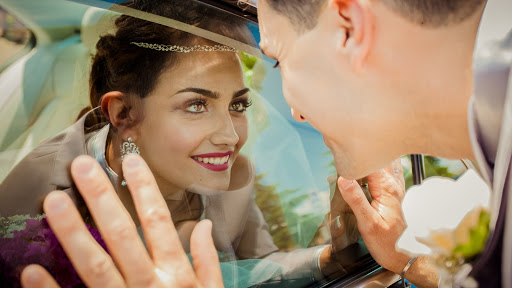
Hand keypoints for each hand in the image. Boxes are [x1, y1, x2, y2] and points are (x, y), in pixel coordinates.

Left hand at [20, 154, 222, 287]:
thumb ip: (207, 261)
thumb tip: (203, 226)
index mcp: (175, 273)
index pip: (158, 222)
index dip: (145, 190)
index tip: (132, 161)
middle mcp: (148, 284)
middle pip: (121, 235)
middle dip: (102, 199)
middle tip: (81, 168)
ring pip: (95, 265)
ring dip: (73, 233)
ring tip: (52, 203)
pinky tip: (30, 272)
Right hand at [337, 159, 409, 273]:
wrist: (404, 256)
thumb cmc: (387, 243)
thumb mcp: (367, 223)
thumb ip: (356, 199)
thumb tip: (343, 179)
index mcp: (386, 188)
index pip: (369, 162)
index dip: (354, 155)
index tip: (340, 153)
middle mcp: (392, 185)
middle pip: (375, 159)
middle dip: (360, 154)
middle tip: (342, 152)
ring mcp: (394, 188)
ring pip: (381, 164)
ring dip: (367, 159)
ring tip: (352, 157)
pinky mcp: (392, 193)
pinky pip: (385, 172)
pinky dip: (375, 166)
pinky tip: (368, 166)